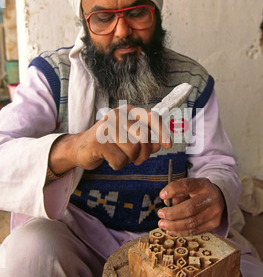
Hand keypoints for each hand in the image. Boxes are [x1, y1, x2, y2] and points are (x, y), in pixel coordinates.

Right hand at [49, 105, 171, 173]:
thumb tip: (160, 145)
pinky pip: (120, 159)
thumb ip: (146, 141)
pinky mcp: (99, 141)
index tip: (168, 145)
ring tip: (120, 156)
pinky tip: (110, 160)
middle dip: (144, 153)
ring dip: (129, 159)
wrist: (81, 148)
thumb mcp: (129, 139)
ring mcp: (107, 127)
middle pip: (143, 136)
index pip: (152, 117)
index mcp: (128, 111)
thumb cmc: (110, 143)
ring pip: (132, 149)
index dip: (162, 131)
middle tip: (138, 160)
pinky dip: (118, 165)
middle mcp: (118, 115)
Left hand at [157, 177, 224, 234]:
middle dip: (172, 213)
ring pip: (192, 222)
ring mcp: (215, 212)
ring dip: (174, 225)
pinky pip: (195, 230)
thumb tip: (167, 203)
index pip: (187, 185)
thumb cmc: (197, 192)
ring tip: (163, 224)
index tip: (162, 195)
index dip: (173, 190)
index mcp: (203, 185)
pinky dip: (181, 231)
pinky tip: (171, 230)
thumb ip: (178, 194)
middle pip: (190, 208)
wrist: (217, 198)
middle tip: (160, 214)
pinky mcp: (214, 223)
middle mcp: (211, 198)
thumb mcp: (188, 188)